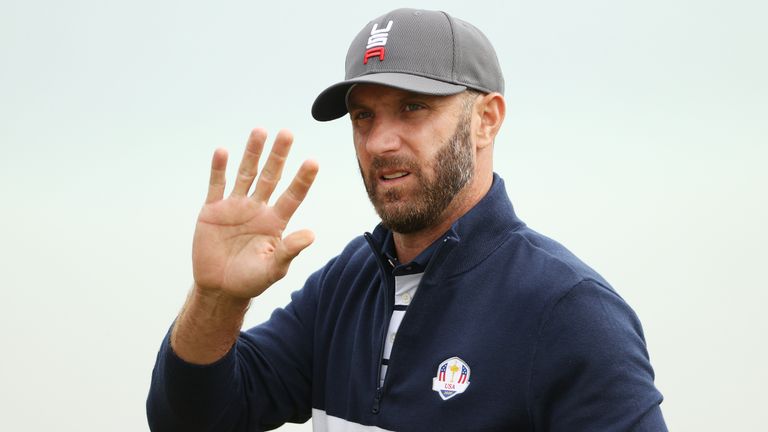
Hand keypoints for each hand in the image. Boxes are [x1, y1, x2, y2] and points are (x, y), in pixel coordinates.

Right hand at [192, 128, 318, 298]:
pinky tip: (223, 151)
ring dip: (252, 153)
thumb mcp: (273, 269)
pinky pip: (217, 185)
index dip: (302, 179)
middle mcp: (258, 209)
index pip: (293, 195)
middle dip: (278, 155)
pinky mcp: (212, 210)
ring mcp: (235, 207)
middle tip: (287, 133)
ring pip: (246, 174)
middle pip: (271, 176)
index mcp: (275, 221)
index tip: (313, 161)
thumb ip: (289, 250)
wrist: (219, 288)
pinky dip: (219, 169)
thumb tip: (311, 234)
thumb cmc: (250, 280)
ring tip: (259, 131)